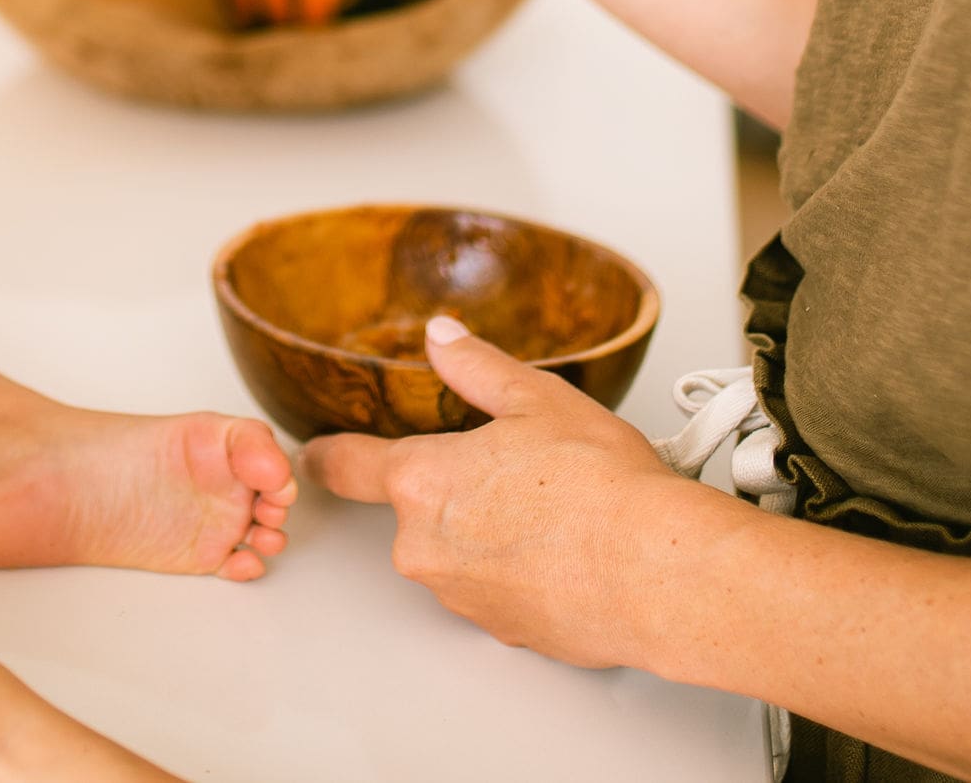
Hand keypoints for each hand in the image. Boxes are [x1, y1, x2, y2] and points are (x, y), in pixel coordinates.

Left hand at [302, 317, 700, 670]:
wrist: (655, 570)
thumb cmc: (600, 484)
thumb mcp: (537, 398)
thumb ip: (477, 367)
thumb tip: (442, 337)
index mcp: (421, 480)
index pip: (347, 467)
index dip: (327, 456)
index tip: (314, 455)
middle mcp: (426, 547)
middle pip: (419, 511)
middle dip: (457, 493)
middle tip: (520, 473)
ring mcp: (462, 597)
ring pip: (459, 553)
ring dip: (490, 535)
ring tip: (555, 513)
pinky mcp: (502, 633)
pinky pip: (498, 592)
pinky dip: (522, 575)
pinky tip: (568, 555)